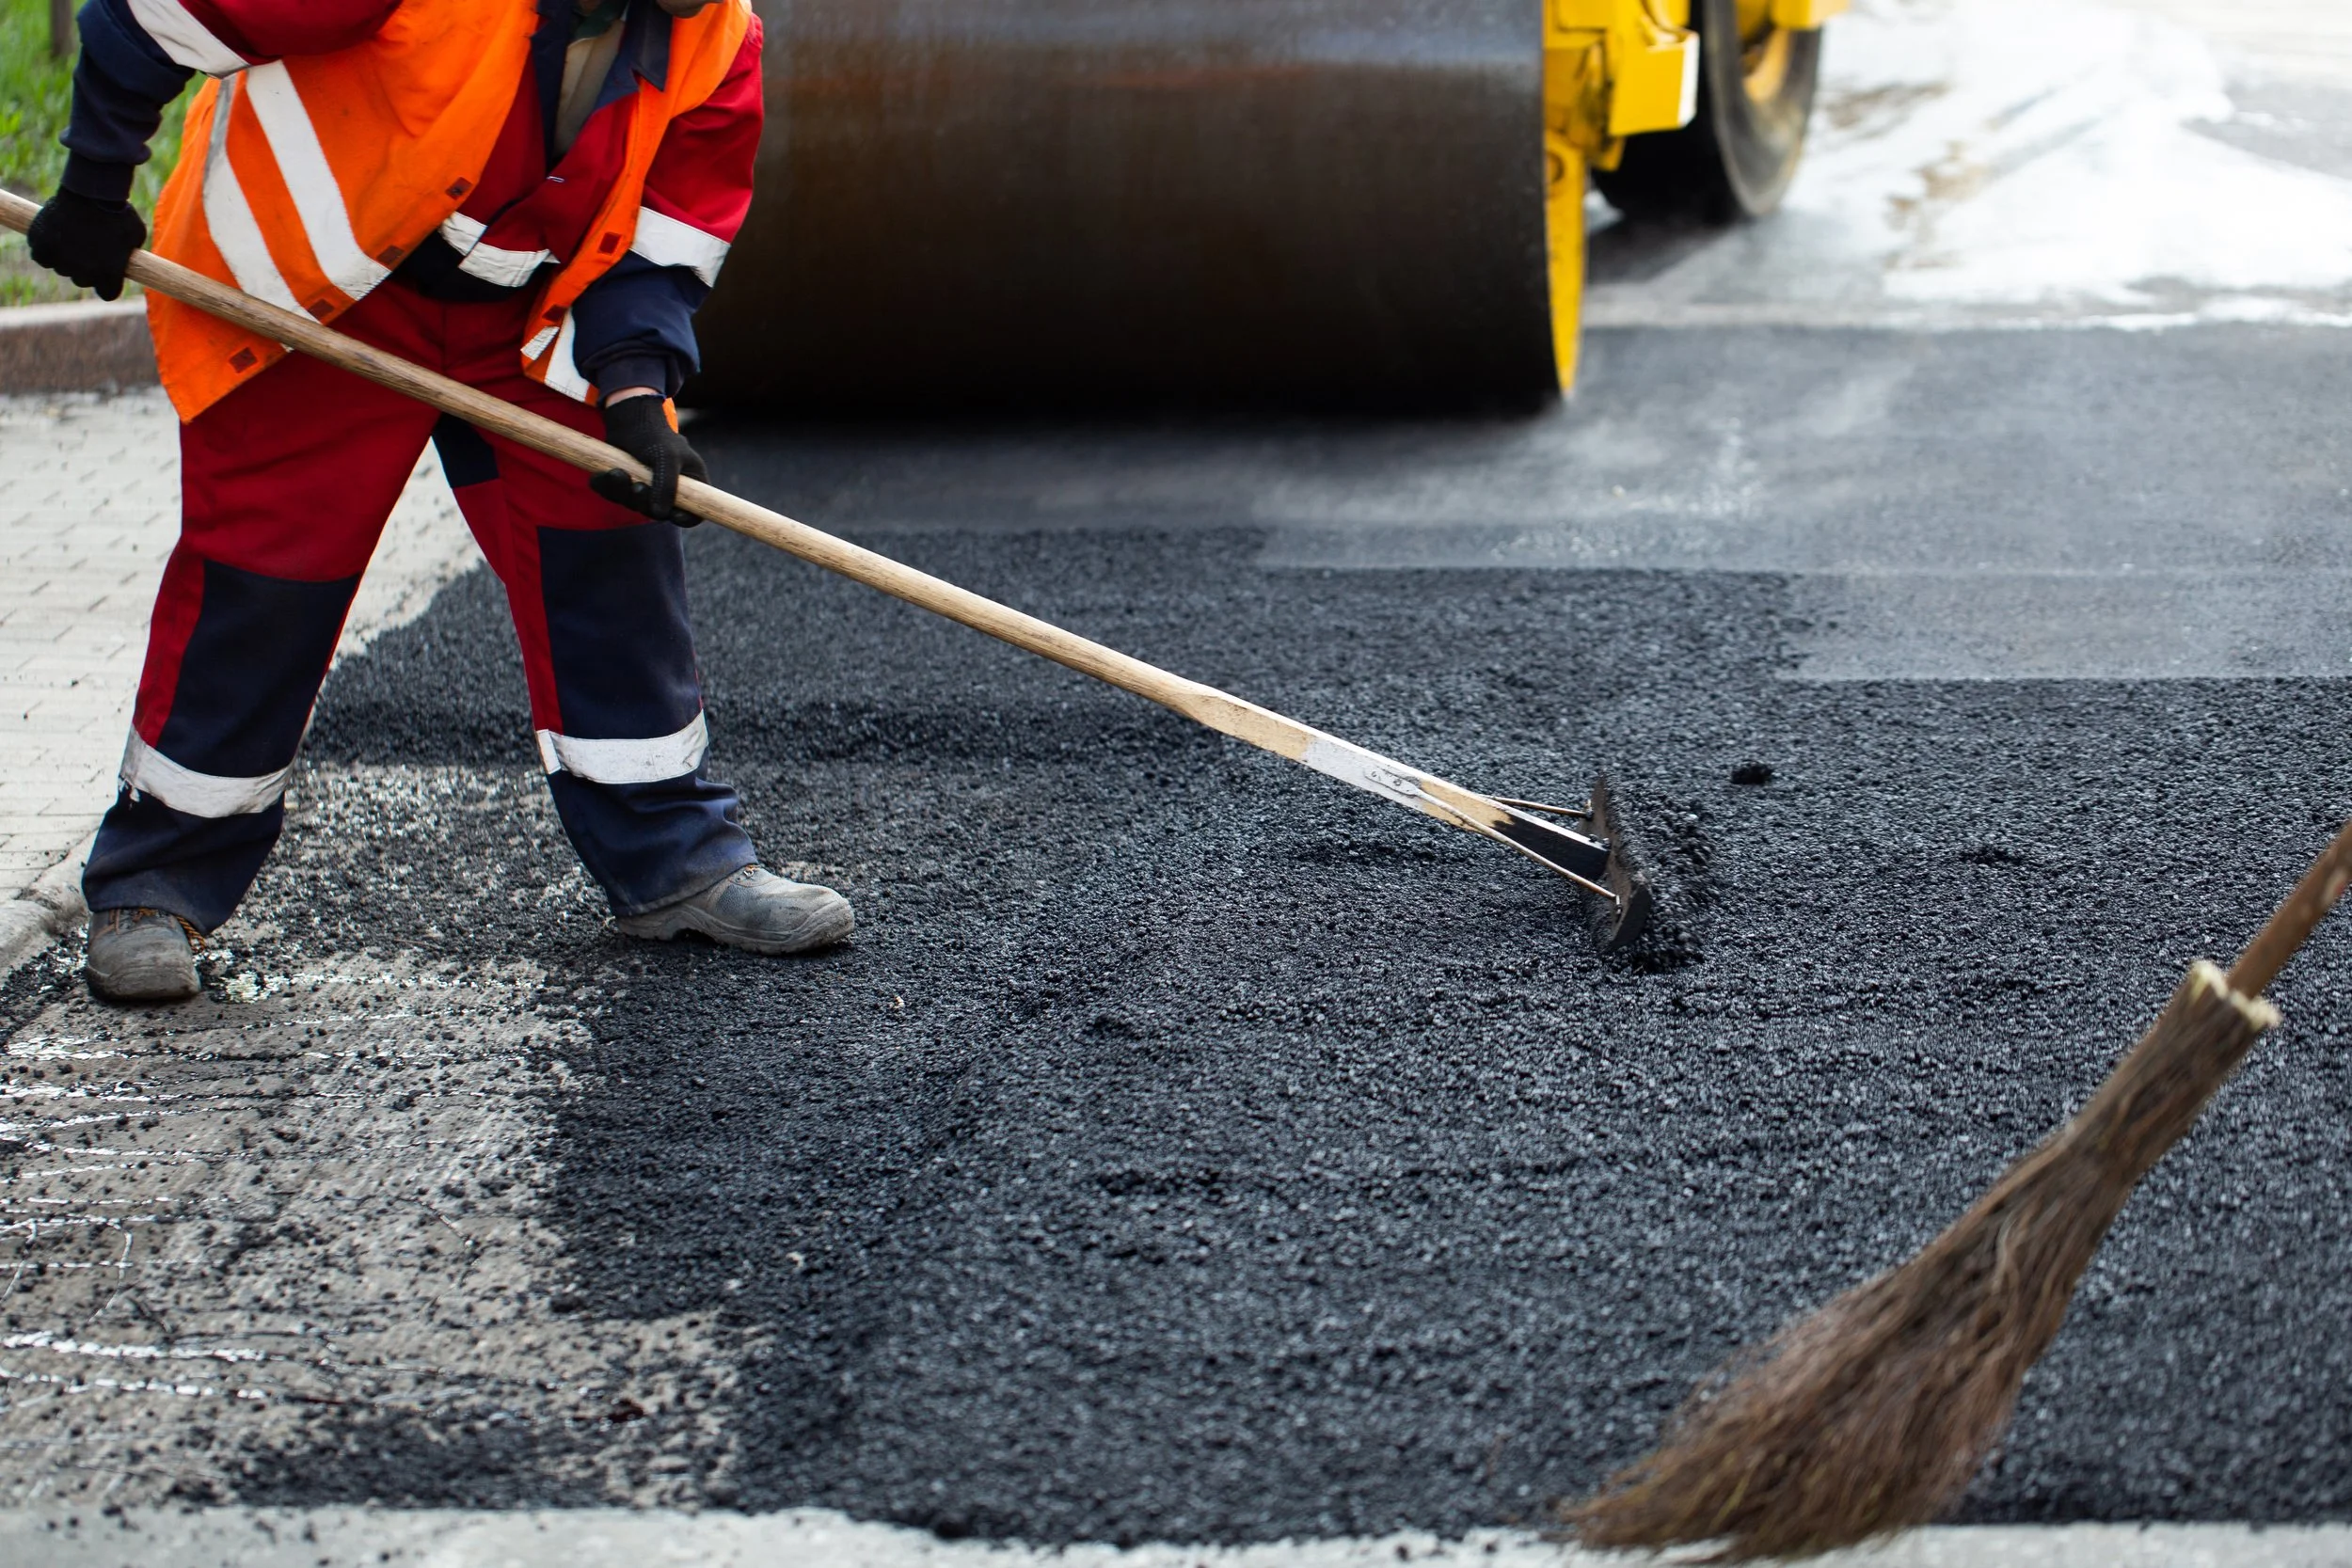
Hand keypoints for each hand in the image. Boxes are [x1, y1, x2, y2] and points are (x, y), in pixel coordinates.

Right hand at [26, 188, 146, 301]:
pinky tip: (54, 236)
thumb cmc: (118, 212)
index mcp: (108, 274)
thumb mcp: (135, 236)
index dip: (108, 282)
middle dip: (87, 268)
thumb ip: (129, 255)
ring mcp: (60, 259)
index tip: (108, 271)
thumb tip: (127, 263)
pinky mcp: (41, 245)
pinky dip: (45, 248)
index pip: (107, 293)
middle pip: (82, 280)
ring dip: (66, 257)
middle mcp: (83, 272)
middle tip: (89, 247)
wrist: (92, 190)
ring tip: (73, 235)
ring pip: (61, 267)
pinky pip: (41, 256)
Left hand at [590, 391, 707, 524]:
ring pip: (634, 505)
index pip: (694, 513)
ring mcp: (646, 488)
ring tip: (618, 473)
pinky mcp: (625, 484)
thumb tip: (660, 514)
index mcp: (690, 483)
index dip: (685, 518)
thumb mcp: (667, 457)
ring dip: (623, 494)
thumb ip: (666, 486)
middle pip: (659, 513)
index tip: (673, 515)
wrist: (629, 416)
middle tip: (637, 487)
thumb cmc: (655, 434)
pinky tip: (608, 472)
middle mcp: (669, 489)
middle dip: (644, 502)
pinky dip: (607, 487)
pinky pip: (614, 496)